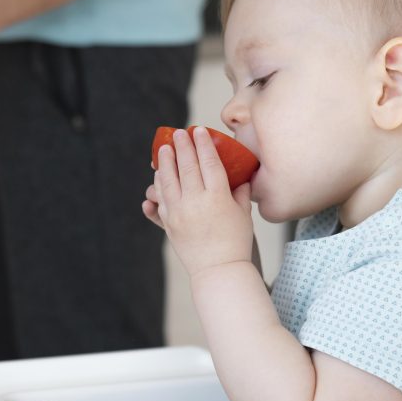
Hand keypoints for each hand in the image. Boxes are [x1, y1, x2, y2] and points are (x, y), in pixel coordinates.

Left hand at [143, 127, 253, 276]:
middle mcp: (196, 202)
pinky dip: (158, 187)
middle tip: (178, 133)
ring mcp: (179, 213)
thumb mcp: (244, 214)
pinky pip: (160, 200)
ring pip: (168, 181)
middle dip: (182, 146)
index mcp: (218, 196)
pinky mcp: (169, 224)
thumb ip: (240, 193)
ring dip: (165, 162)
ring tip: (164, 149)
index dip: (203, 144)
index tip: (198, 131)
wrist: (219, 270)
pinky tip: (158, 177)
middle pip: (187, 167)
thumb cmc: (236, 242)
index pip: (209, 162)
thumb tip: (241, 176)